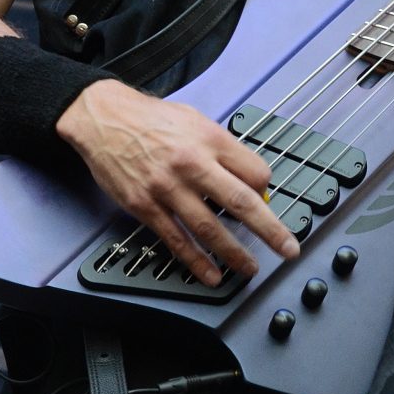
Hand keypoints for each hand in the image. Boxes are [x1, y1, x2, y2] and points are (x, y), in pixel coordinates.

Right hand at [56, 78, 299, 285]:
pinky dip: (195, 261)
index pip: (255, 171)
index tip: (267, 200)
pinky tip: (211, 275)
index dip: (266, 189)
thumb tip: (249, 179)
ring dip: (234, 253)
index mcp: (210, 140)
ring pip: (209, 228)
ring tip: (250, 269)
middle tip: (288, 249)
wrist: (105, 119)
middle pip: (240, 202)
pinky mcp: (145, 206)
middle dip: (269, 230)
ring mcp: (167, 188)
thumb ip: (222, 148)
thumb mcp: (195, 120)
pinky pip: (175, 239)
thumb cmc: (153, 119)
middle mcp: (192, 164)